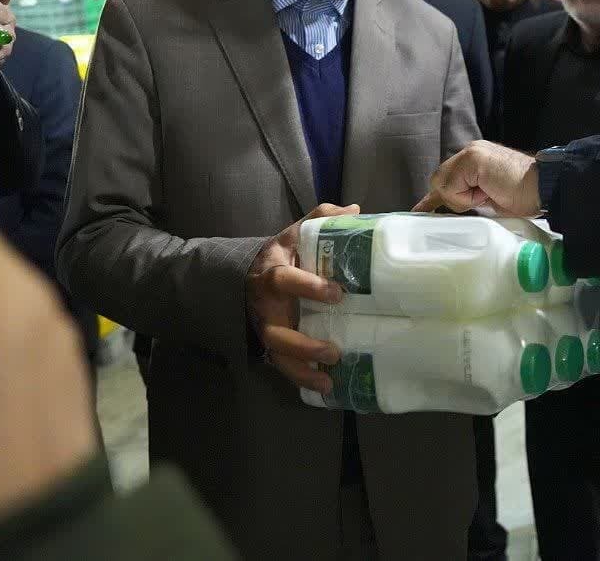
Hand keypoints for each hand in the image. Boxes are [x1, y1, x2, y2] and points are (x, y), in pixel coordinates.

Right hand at [245, 203, 358, 393]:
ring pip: (277, 357)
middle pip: (276, 332)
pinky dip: (301, 380)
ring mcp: (266, 329)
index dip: (308, 287)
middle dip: (303, 344)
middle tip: (333, 351)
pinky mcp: (271, 345)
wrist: (245, 278)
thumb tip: (355, 210)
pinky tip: (325, 389)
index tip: (337, 293)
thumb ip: (321, 217)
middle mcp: (266, 306)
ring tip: (328, 381)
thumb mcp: (294, 233)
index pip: (286, 280)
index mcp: (273, 273)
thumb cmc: (280, 256)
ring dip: (301, 371)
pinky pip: (283, 367)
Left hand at [414, 140, 540, 215]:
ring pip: (443, 185)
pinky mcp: (472, 160)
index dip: (434, 198)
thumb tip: (444, 206)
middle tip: (484, 198)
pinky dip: (466, 197)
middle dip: (454, 199)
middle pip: (439, 181)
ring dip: (462, 199)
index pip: (445, 178)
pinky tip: (487, 191)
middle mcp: (471, 151)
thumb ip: (468, 195)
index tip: (420, 210)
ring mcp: (471, 153)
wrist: (544, 188)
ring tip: (489, 194)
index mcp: (475, 158)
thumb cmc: (523, 196)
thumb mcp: (489, 197)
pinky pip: (452, 188)